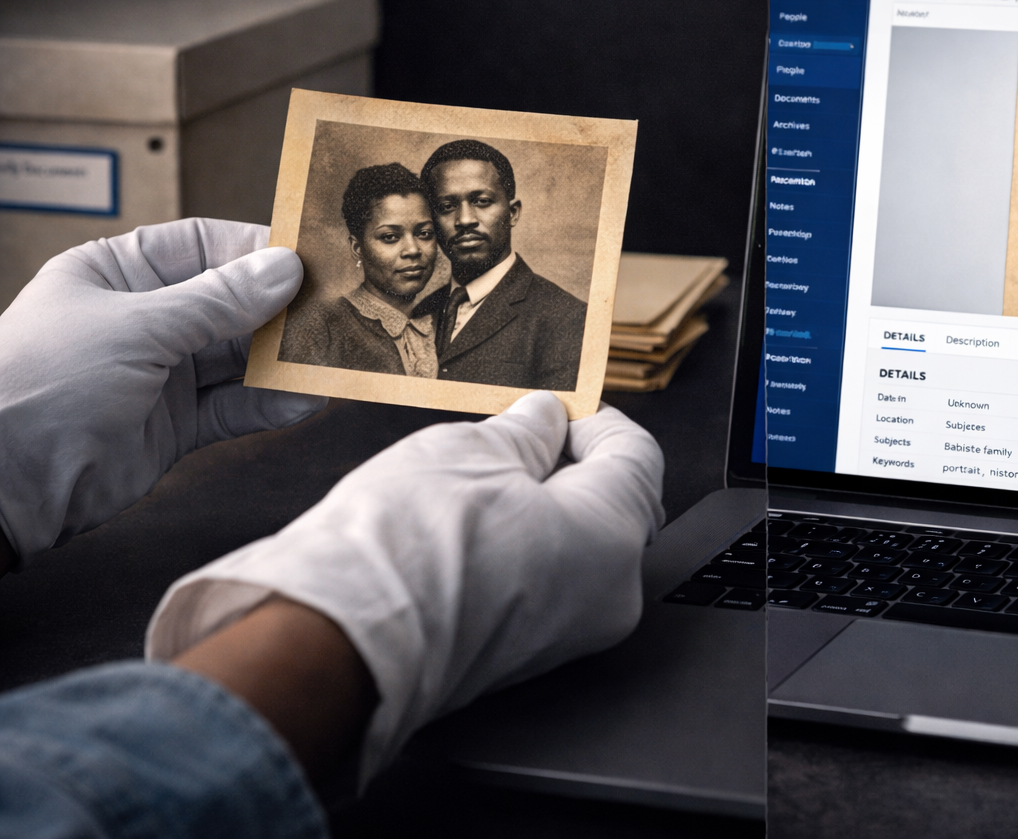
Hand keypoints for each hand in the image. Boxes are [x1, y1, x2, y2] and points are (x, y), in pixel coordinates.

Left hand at [0, 219, 325, 566]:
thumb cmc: (41, 386)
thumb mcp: (136, 328)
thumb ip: (217, 301)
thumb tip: (285, 268)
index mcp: (116, 273)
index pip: (202, 246)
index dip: (257, 250)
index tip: (312, 259)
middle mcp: (142, 319)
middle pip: (230, 302)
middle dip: (282, 310)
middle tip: (336, 311)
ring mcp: (160, 374)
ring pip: (239, 357)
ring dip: (284, 361)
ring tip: (331, 358)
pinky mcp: (174, 426)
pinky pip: (234, 407)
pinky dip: (270, 404)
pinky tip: (304, 400)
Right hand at [146, 391, 664, 785]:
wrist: (338, 639)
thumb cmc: (407, 548)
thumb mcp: (472, 450)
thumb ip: (524, 430)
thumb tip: (542, 420)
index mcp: (613, 536)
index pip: (637, 455)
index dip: (594, 417)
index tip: (557, 403)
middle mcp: (608, 596)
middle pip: (611, 504)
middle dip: (565, 463)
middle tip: (513, 434)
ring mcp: (567, 636)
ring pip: (574, 548)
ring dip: (537, 506)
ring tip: (477, 478)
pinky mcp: (521, 657)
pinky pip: (540, 586)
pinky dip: (517, 550)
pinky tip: (465, 529)